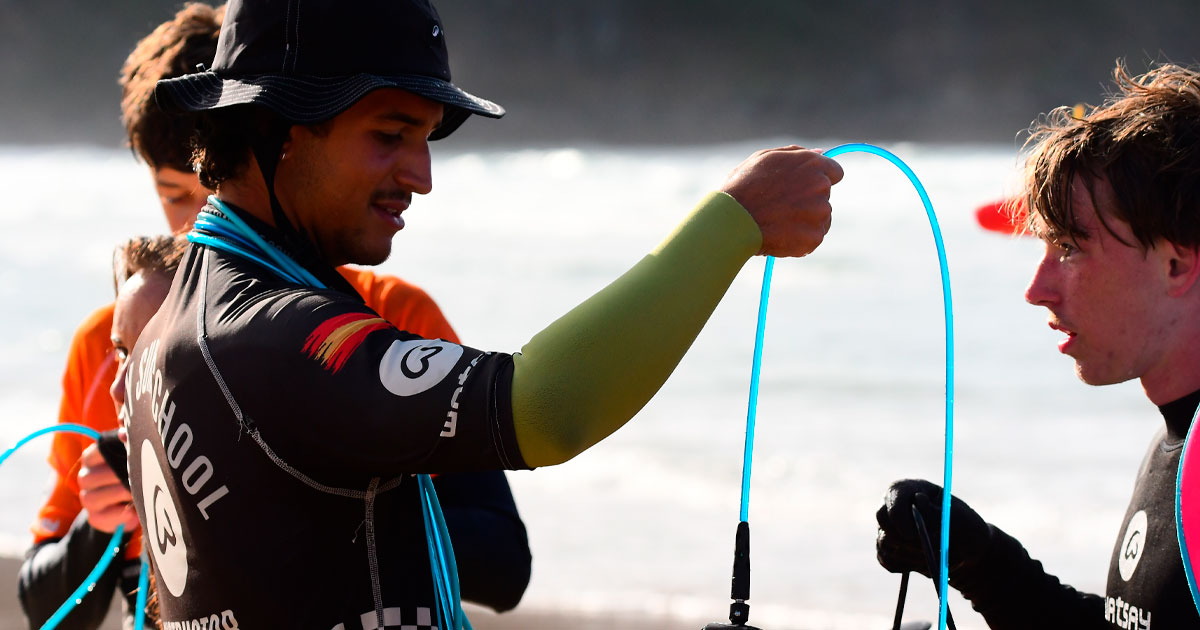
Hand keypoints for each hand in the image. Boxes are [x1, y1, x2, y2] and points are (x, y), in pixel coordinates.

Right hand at [77, 429, 138, 533]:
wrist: (130, 504)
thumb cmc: (132, 473)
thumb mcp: (131, 455)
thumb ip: (128, 439)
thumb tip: (125, 432)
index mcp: (92, 458)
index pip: (96, 452)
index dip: (116, 452)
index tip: (134, 452)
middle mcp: (85, 478)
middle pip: (93, 476)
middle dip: (119, 476)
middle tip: (141, 475)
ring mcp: (88, 499)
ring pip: (95, 497)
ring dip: (120, 494)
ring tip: (138, 492)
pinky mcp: (96, 518)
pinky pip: (104, 516)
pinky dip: (122, 514)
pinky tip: (135, 510)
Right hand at [720, 146, 843, 257]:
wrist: (732, 220)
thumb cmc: (743, 186)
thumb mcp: (765, 158)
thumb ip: (796, 154)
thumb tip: (821, 153)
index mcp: (812, 164)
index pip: (835, 172)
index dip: (820, 179)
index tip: (805, 188)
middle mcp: (821, 186)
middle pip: (824, 196)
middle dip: (807, 201)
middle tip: (780, 207)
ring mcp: (820, 213)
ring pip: (820, 218)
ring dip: (805, 221)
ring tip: (777, 222)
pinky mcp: (815, 236)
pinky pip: (812, 238)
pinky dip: (799, 240)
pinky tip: (779, 235)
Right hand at [875, 479, 990, 579]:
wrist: (968, 551)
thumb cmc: (966, 528)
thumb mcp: (958, 517)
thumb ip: (937, 510)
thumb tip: (918, 500)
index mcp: (911, 489)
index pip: (894, 494)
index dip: (898, 514)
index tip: (911, 535)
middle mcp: (895, 505)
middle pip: (882, 518)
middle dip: (904, 539)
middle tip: (925, 552)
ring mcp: (889, 527)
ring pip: (886, 543)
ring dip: (912, 556)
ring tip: (937, 558)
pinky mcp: (888, 549)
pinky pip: (888, 560)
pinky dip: (908, 566)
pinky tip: (926, 563)